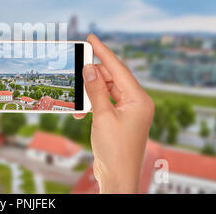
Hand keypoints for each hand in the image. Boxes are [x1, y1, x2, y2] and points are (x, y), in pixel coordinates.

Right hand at [74, 34, 153, 193]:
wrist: (118, 177)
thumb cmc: (115, 150)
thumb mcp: (102, 116)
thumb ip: (95, 90)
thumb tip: (89, 67)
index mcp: (139, 99)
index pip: (119, 68)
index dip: (104, 51)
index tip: (92, 37)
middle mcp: (136, 102)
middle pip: (112, 78)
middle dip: (92, 76)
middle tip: (75, 68)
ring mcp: (128, 111)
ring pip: (106, 90)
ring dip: (89, 93)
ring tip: (76, 97)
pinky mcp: (120, 119)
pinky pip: (104, 103)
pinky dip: (91, 105)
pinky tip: (79, 112)